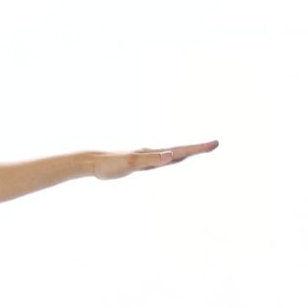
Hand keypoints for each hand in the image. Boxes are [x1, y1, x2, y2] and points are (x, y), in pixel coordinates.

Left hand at [90, 140, 218, 179]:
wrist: (92, 162)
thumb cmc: (110, 164)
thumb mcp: (132, 163)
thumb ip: (152, 159)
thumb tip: (171, 155)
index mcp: (154, 153)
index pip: (181, 150)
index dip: (199, 148)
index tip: (215, 143)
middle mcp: (153, 153)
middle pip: (181, 150)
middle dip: (198, 148)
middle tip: (215, 144)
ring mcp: (147, 157)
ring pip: (172, 154)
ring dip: (187, 152)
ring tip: (199, 150)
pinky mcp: (139, 162)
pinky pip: (160, 160)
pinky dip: (171, 158)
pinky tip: (171, 159)